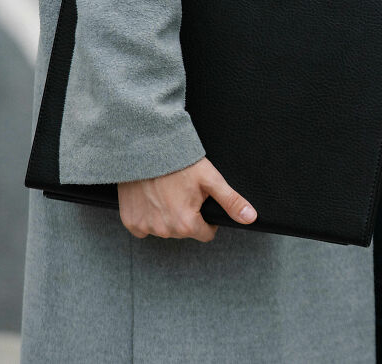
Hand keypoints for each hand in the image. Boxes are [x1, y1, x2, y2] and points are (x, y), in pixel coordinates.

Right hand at [118, 156, 257, 240]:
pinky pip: (144, 226)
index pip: (205, 233)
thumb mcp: (211, 179)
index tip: (201, 200)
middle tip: (183, 191)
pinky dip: (148, 215)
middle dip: (187, 215)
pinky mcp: (130, 221)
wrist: (147, 148)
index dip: (207, 218)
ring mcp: (145, 227)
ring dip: (167, 215)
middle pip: (184, 231)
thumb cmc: (180, 162)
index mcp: (187, 224)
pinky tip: (151, 196)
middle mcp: (165, 231)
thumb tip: (251, 218)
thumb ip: (231, 201)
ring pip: (165, 228)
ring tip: (167, 191)